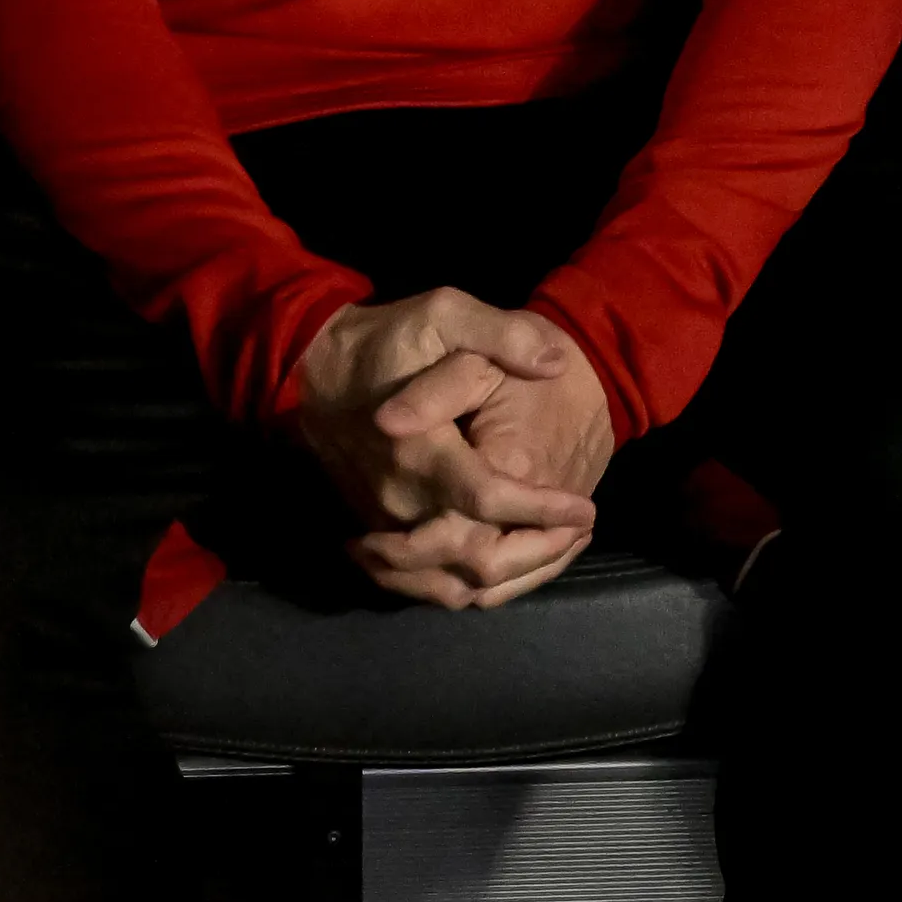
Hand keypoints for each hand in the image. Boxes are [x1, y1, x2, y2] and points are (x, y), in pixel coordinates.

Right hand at [293, 289, 599, 609]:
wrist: (316, 368)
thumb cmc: (388, 340)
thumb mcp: (445, 313)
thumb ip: (501, 335)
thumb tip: (554, 362)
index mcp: (419, 449)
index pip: (486, 499)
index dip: (541, 511)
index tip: (585, 508)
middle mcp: (398, 499)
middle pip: (473, 559)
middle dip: (536, 554)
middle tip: (580, 529)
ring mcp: (383, 523)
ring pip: (448, 586)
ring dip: (510, 579)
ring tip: (558, 549)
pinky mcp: (376, 533)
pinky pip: (422, 586)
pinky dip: (469, 588)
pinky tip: (512, 567)